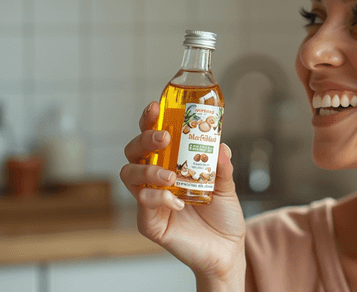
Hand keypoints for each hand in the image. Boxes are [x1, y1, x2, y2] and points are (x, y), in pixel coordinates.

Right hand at [120, 102, 245, 285]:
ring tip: (170, 175)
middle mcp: (155, 178)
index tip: (155, 106)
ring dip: (147, 170)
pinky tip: (176, 202)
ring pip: (129, 175)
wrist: (227, 249)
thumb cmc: (222, 215)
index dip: (149, 120)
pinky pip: (143, 205)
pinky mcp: (150, 222)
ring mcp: (149, 200)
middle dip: (143, 139)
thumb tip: (220, 144)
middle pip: (134, 151)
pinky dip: (158, 199)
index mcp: (171, 164)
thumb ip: (222, 166)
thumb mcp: (227, 186)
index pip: (153, 138)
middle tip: (163, 137)